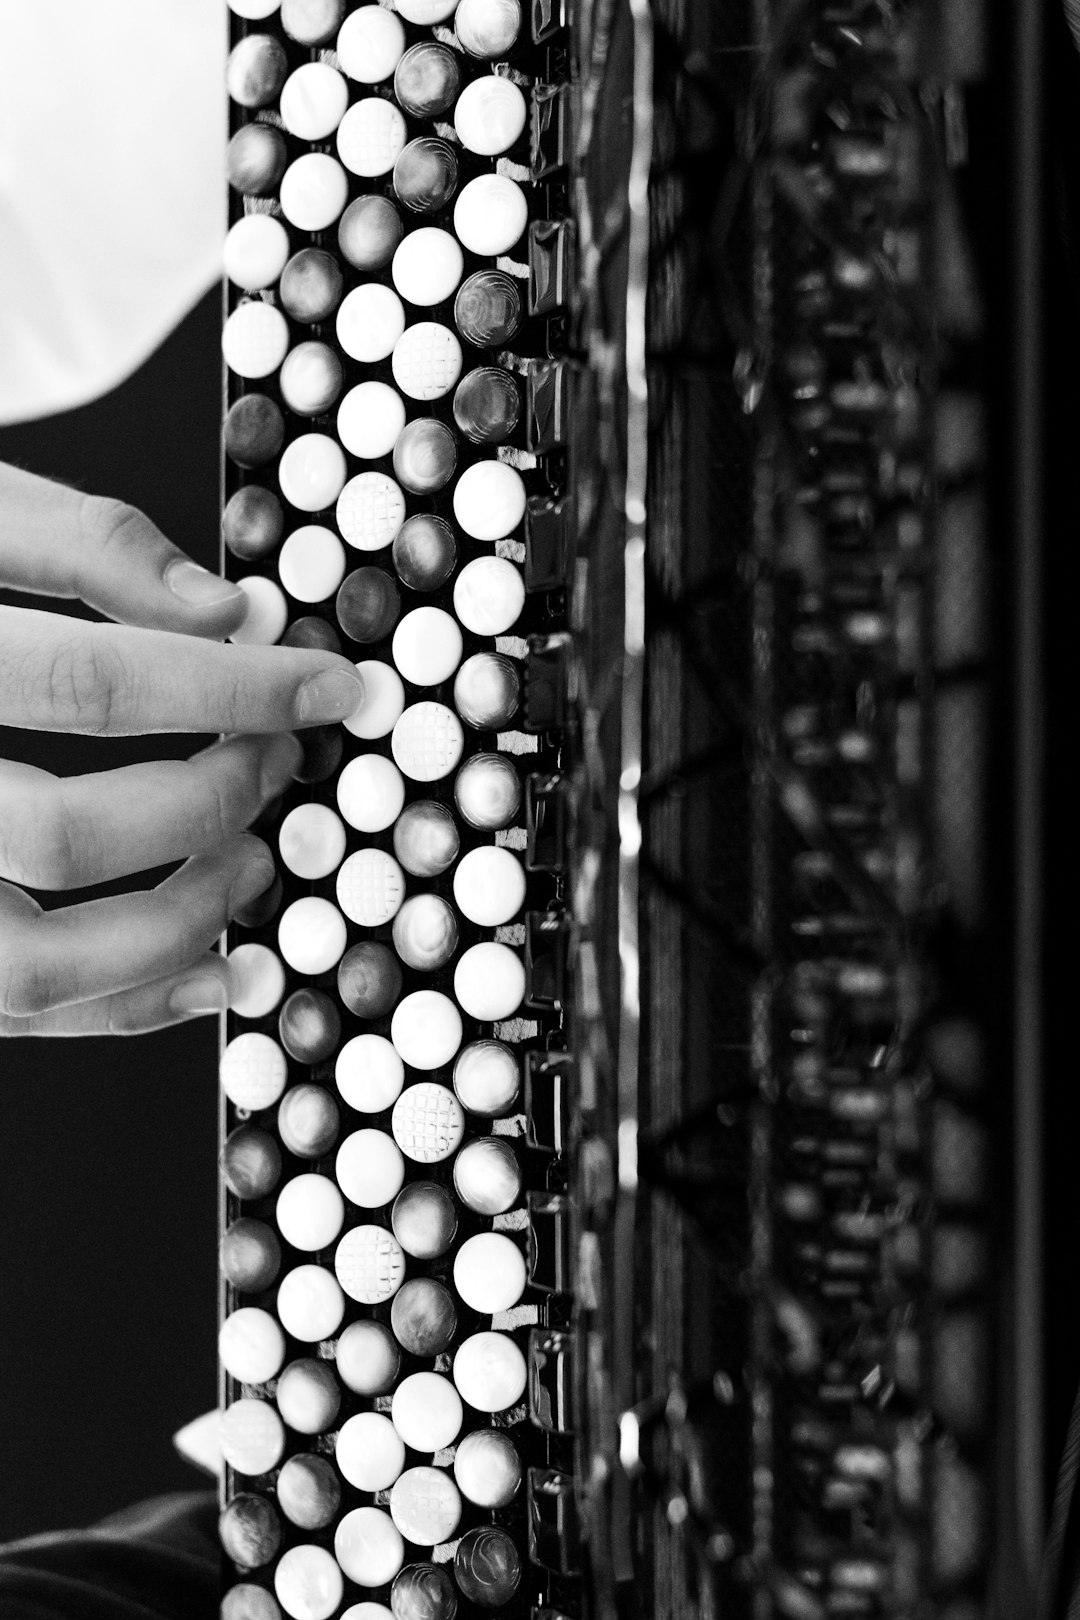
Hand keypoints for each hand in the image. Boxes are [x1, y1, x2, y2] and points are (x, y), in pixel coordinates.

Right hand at [0, 462, 362, 1036]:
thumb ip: (75, 539)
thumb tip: (226, 611)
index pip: (85, 683)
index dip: (229, 690)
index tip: (329, 685)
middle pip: (61, 835)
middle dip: (209, 801)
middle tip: (281, 759)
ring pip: (28, 962)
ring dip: (174, 925)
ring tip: (254, 863)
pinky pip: (11, 1010)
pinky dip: (125, 1007)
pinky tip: (213, 968)